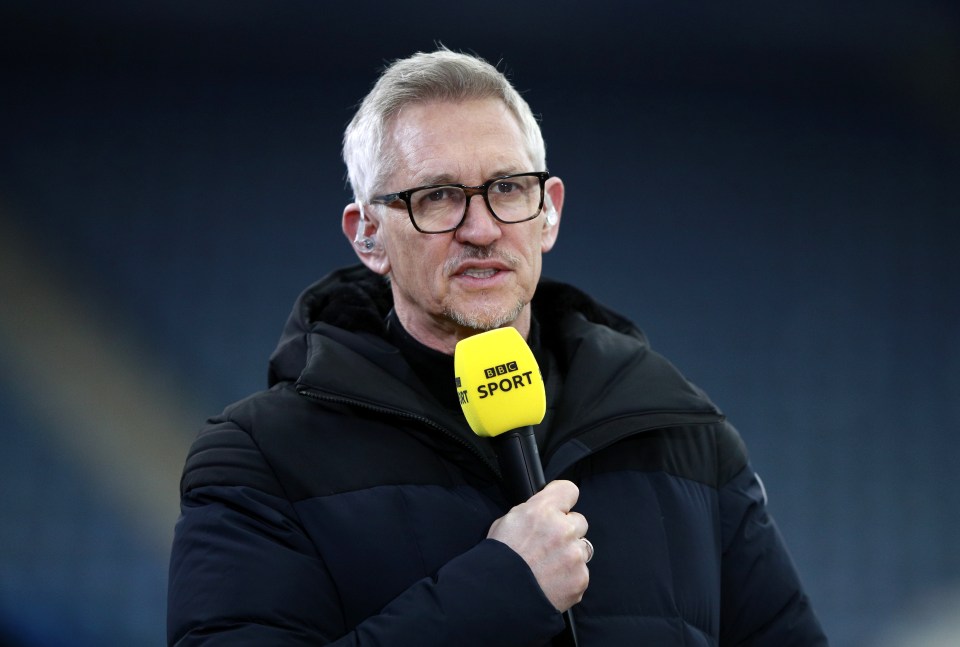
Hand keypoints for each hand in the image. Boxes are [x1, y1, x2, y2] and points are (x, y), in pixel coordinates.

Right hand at [487, 480, 590, 611]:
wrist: (498, 596)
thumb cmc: (498, 559)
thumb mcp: (507, 521)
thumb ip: (532, 512)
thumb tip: (544, 510)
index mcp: (543, 511)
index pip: (569, 490)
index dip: (564, 498)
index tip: (561, 505)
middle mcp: (563, 529)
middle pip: (579, 521)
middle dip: (567, 530)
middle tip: (549, 544)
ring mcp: (574, 555)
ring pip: (583, 548)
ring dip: (570, 554)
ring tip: (549, 565)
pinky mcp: (580, 578)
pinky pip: (581, 572)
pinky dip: (569, 576)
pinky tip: (552, 581)